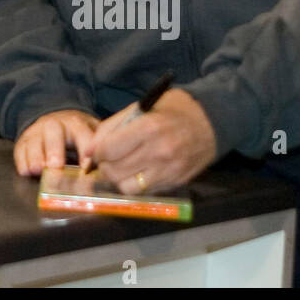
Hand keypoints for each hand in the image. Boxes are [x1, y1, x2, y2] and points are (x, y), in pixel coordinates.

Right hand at [13, 110, 99, 176]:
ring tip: (38, 170)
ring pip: (34, 140)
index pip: (82, 132)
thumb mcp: (91, 136)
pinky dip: (22, 161)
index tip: (86, 166)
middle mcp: (55, 124)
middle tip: (55, 166)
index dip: (84, 148)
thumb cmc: (78, 136)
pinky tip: (26, 171)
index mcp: (76, 123)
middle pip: (53, 132)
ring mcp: (37, 132)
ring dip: (35, 156)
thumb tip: (108, 173)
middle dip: (54, 150)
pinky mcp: (24, 141)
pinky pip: (20, 149)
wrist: (55, 122)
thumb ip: (97, 151)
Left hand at [89, 89, 216, 193]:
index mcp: (148, 128)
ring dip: (119, 179)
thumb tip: (89, 150)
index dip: (96, 152)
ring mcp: (169, 170)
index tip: (96, 150)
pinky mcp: (176, 182)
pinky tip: (138, 171)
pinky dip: (136, 184)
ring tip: (122, 166)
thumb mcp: (139, 107)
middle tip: (107, 159)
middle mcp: (159, 152)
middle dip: (105, 167)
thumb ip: (111, 127)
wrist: (211, 122)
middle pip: (115, 172)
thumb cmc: (171, 110)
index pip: (109, 151)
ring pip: (128, 187)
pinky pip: (145, 192)